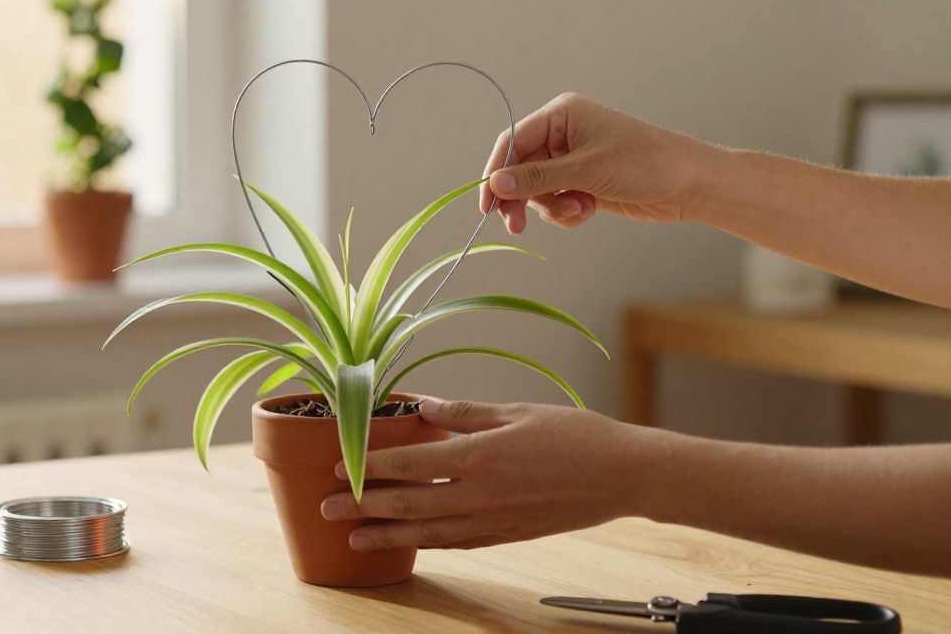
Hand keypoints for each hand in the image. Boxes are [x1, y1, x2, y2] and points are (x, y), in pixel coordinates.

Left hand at [321, 399, 654, 550]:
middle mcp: (480, 494)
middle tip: (326, 511)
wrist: (624, 475)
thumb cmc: (575, 436)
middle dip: (361, 508)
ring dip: (386, 537)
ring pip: (427, 533)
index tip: (337, 467)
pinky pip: (459, 543)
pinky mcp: (508, 535)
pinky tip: (410, 544)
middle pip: (407, 504)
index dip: (367, 467)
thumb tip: (419, 405)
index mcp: (479, 456)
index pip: (408, 463)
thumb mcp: (516, 410)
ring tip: (354, 540)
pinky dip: (429, 544)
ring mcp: (494, 520)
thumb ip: (463, 412)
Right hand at [480, 92, 722, 233]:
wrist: (689, 184)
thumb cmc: (642, 162)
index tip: (488, 204)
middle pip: (520, 170)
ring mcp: (573, 161)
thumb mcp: (585, 170)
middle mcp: (563, 135)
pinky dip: (567, 212)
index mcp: (561, 116)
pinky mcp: (583, 184)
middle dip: (522, 198)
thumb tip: (495, 184)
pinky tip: (589, 211)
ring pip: (538, 191)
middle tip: (515, 226)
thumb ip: (537, 178)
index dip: (496, 172)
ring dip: (552, 207)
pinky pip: (556, 203)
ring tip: (578, 210)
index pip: (512, 142)